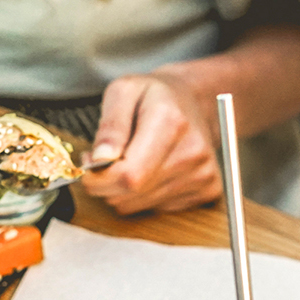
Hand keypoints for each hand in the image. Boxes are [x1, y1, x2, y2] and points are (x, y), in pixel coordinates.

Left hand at [81, 72, 220, 214]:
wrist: (194, 102)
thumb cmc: (154, 96)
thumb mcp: (123, 91)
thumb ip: (110, 125)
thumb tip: (100, 159)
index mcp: (170, 122)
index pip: (129, 175)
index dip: (99, 179)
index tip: (89, 163)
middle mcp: (192, 152)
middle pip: (132, 194)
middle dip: (106, 183)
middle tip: (105, 160)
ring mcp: (203, 175)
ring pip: (139, 205)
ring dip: (124, 190)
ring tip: (129, 161)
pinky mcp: (209, 190)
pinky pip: (158, 209)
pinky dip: (145, 195)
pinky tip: (151, 171)